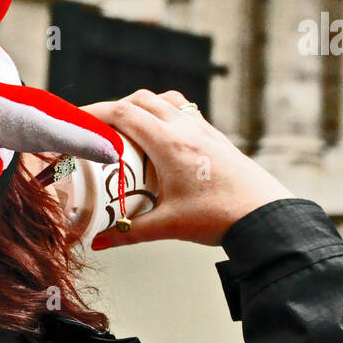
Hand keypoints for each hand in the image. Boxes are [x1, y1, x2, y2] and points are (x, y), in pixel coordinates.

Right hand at [83, 90, 290, 246]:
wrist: (266, 216)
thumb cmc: (221, 217)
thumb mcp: (168, 226)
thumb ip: (128, 232)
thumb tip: (98, 242)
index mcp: (171, 145)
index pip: (125, 114)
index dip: (95, 113)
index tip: (76, 120)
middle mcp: (186, 129)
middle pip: (142, 100)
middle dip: (114, 108)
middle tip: (96, 127)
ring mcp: (204, 129)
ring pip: (165, 100)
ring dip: (142, 106)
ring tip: (127, 127)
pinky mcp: (216, 136)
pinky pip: (184, 110)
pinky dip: (164, 113)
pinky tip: (160, 136)